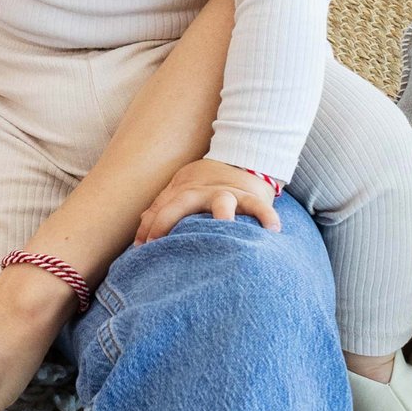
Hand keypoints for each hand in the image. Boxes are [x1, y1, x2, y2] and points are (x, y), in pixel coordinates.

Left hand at [134, 157, 280, 243]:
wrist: (240, 161)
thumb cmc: (205, 187)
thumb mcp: (179, 193)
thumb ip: (161, 212)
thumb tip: (139, 240)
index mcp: (183, 192)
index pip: (161, 209)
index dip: (150, 227)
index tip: (142, 249)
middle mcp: (203, 192)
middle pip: (181, 203)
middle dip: (169, 220)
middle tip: (160, 244)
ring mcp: (228, 194)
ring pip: (223, 202)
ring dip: (222, 215)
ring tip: (225, 228)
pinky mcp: (252, 197)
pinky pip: (260, 207)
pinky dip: (267, 216)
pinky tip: (273, 230)